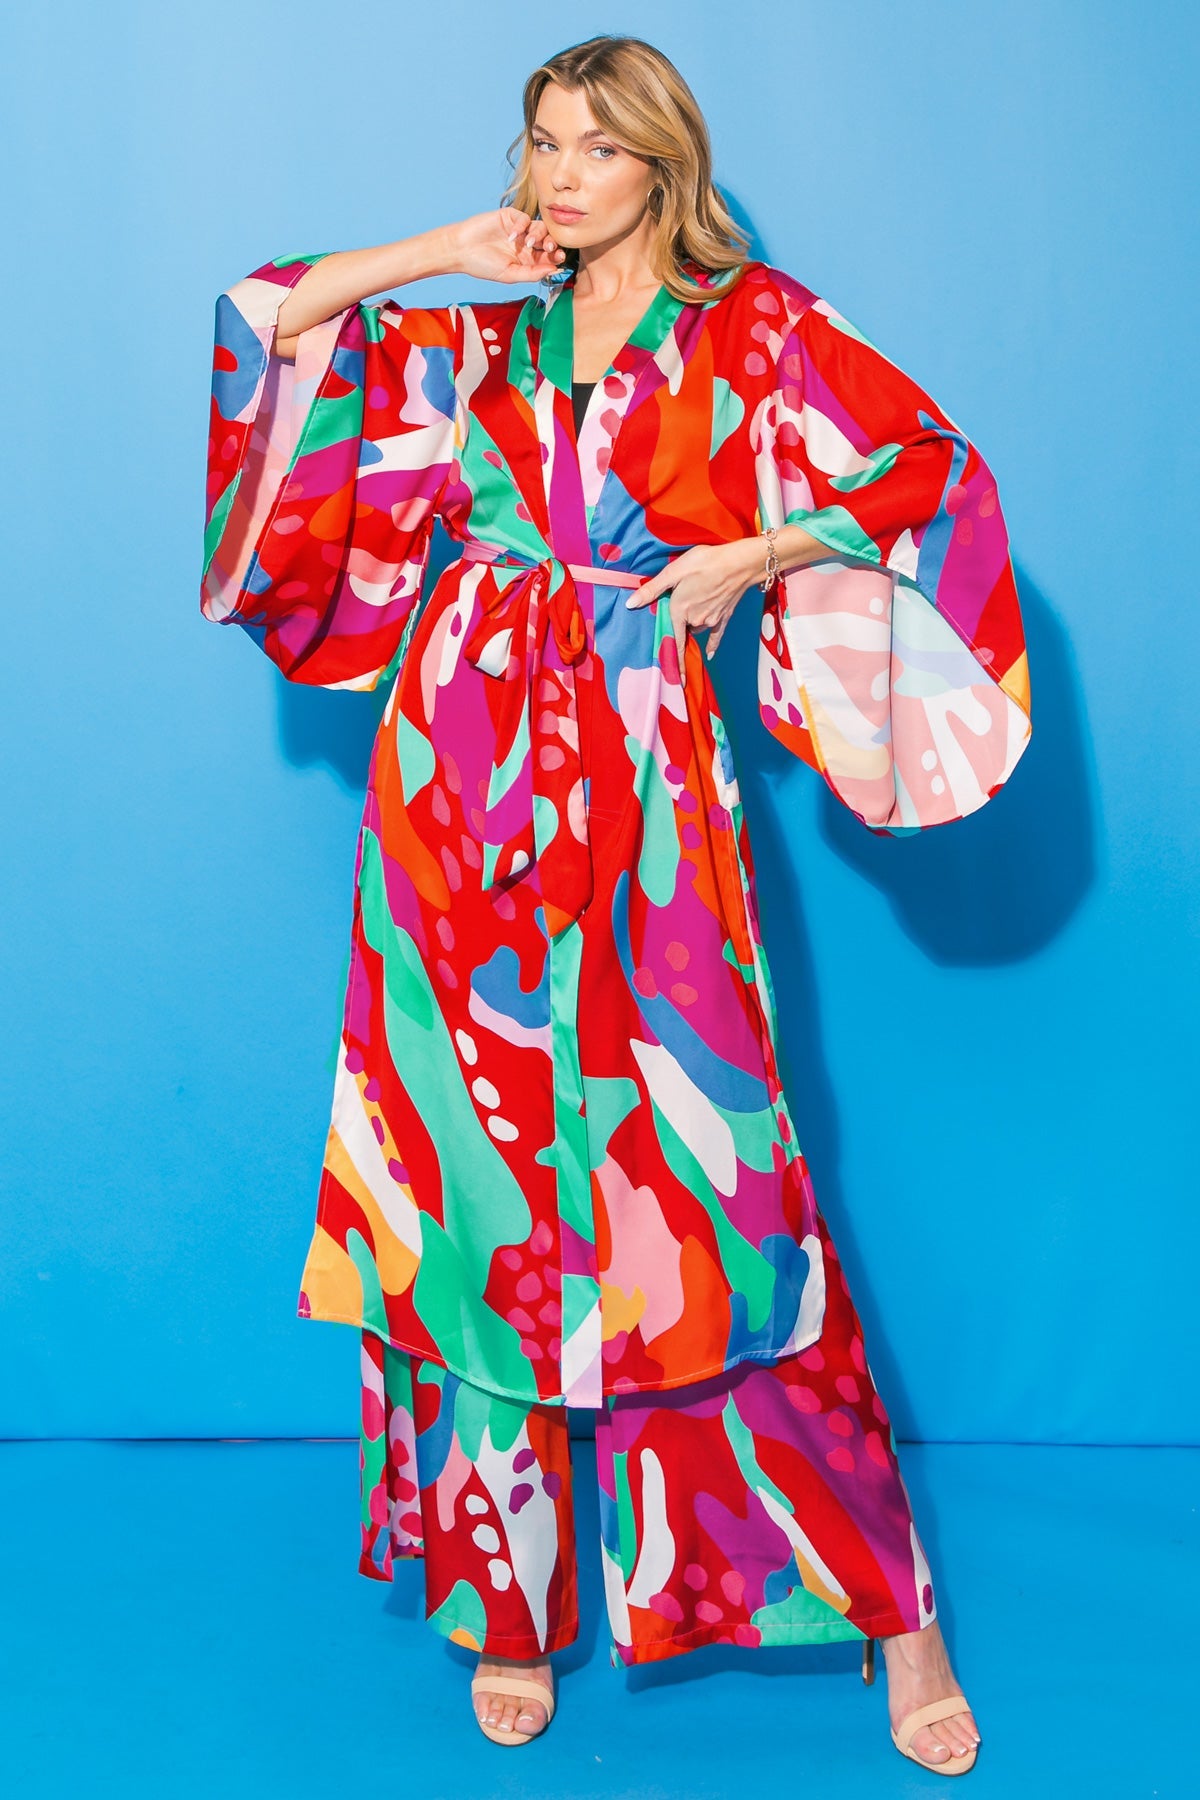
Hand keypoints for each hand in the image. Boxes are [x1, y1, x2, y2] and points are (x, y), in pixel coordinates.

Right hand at [448, 207, 566, 283]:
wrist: (461, 250)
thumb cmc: (483, 266)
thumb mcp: (510, 275)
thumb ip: (532, 273)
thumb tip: (555, 271)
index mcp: (527, 260)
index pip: (548, 257)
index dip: (556, 257)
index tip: (560, 259)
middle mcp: (525, 244)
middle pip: (547, 240)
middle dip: (552, 244)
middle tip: (550, 248)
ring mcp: (519, 229)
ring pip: (539, 227)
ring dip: (539, 235)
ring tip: (529, 244)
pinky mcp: (510, 216)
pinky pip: (524, 218)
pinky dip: (521, 226)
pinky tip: (512, 237)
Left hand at [625, 539, 766, 667]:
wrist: (739, 563)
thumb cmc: (705, 563)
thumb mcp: (674, 571)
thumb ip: (652, 589)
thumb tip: (630, 604)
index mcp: (680, 610)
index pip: (673, 641)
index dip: (672, 660)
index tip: (674, 679)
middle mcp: (696, 619)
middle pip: (684, 628)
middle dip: (680, 622)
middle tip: (682, 603)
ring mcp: (712, 620)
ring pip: (698, 627)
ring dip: (693, 622)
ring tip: (695, 600)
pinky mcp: (724, 616)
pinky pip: (716, 635)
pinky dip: (712, 643)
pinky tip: (709, 654)